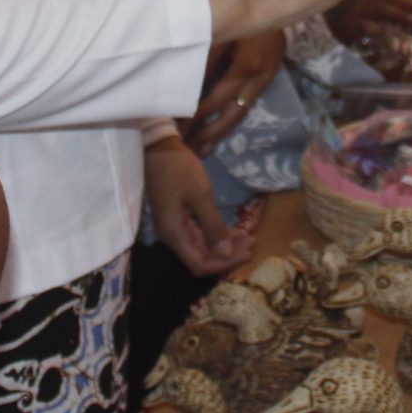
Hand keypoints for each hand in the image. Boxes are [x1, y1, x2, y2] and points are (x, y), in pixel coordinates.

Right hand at [146, 135, 252, 276]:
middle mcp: (173, 238)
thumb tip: (227, 254)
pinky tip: (233, 231)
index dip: (224, 264)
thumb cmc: (179, 170)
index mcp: (175, 235)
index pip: (201, 265)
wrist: (158, 148)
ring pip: (202, 248)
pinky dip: (217, 236)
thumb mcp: (201, 195)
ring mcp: (175, 229)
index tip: (247, 253)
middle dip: (228, 256)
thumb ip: (213, 226)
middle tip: (253, 244)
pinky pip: (199, 236)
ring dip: (225, 246)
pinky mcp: (178, 220)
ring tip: (248, 238)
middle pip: (202, 259)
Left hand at [185, 29, 284, 154]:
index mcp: (246, 67)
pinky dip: (232, 117)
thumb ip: (206, 59)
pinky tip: (220, 129)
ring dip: (221, 132)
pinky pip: (248, 103)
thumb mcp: (223, 33)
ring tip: (202, 150)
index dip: (197, 116)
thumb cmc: (244, 13)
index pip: (216, 99)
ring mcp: (266, 78)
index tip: (178, 130)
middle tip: (188, 151)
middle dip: (209, 134)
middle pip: (231, 115)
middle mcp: (258, 78)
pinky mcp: (269, 76)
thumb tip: (184, 86)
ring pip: (241, 113)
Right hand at [326, 0, 411, 44]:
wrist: (317, 24)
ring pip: (380, 8)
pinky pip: (362, 24)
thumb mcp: (363, 9)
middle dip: (410, 6)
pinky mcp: (347, 25)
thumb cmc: (344, 18)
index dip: (411, 1)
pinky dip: (373, 26)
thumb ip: (382, 7)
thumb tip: (408, 15)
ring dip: (398, 14)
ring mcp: (356, 11)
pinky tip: (383, 30)